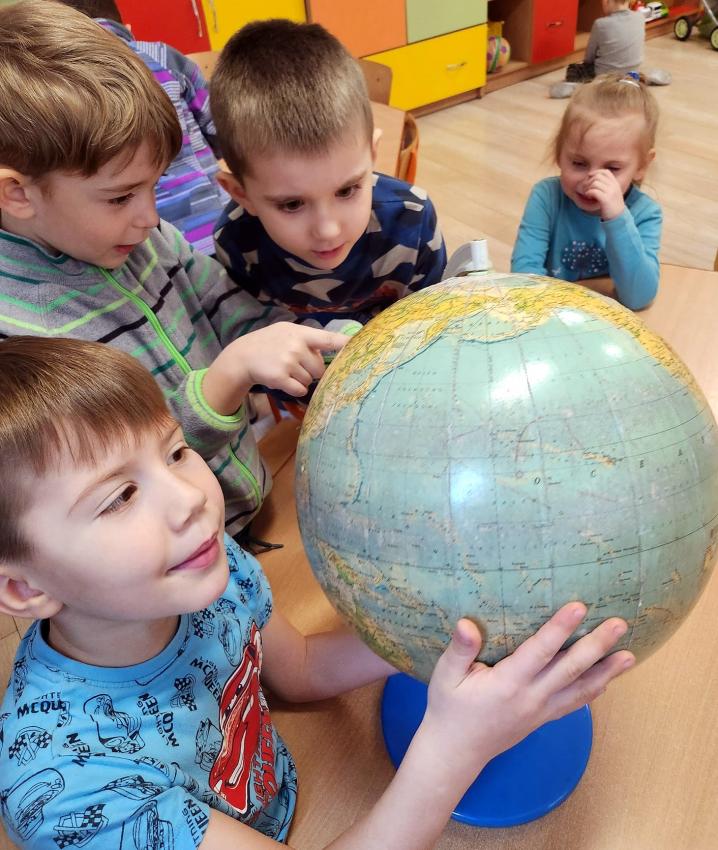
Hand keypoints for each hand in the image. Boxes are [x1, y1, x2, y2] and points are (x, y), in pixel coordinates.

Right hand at [204, 322, 348, 414]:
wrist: (243, 356)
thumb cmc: (269, 343)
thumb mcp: (287, 331)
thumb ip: (309, 339)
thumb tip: (335, 347)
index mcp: (301, 334)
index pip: (328, 339)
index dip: (344, 343)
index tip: (358, 345)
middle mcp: (296, 347)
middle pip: (320, 368)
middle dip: (312, 370)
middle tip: (296, 365)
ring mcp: (288, 363)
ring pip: (310, 380)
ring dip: (301, 379)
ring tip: (286, 370)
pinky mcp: (281, 378)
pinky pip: (300, 390)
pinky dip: (295, 388)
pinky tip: (284, 380)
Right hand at [424, 603, 633, 769]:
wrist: (455, 752)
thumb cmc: (449, 708)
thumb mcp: (446, 676)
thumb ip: (459, 650)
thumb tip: (467, 624)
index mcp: (508, 683)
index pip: (540, 651)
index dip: (560, 628)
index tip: (579, 607)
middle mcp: (531, 698)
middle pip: (570, 669)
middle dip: (597, 645)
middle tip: (619, 624)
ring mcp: (540, 711)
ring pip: (580, 689)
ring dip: (606, 671)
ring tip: (630, 655)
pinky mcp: (542, 718)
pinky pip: (574, 703)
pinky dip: (594, 691)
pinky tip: (608, 680)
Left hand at [582, 169, 624, 219]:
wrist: (618, 217)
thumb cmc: (612, 206)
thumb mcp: (612, 193)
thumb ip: (606, 186)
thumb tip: (593, 180)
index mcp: (615, 183)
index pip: (605, 172)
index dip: (595, 173)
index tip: (589, 178)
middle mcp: (614, 186)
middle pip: (598, 176)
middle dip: (589, 181)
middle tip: (586, 188)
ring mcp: (610, 192)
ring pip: (595, 183)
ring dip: (588, 188)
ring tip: (587, 193)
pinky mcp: (606, 199)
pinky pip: (594, 191)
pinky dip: (588, 193)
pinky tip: (588, 197)